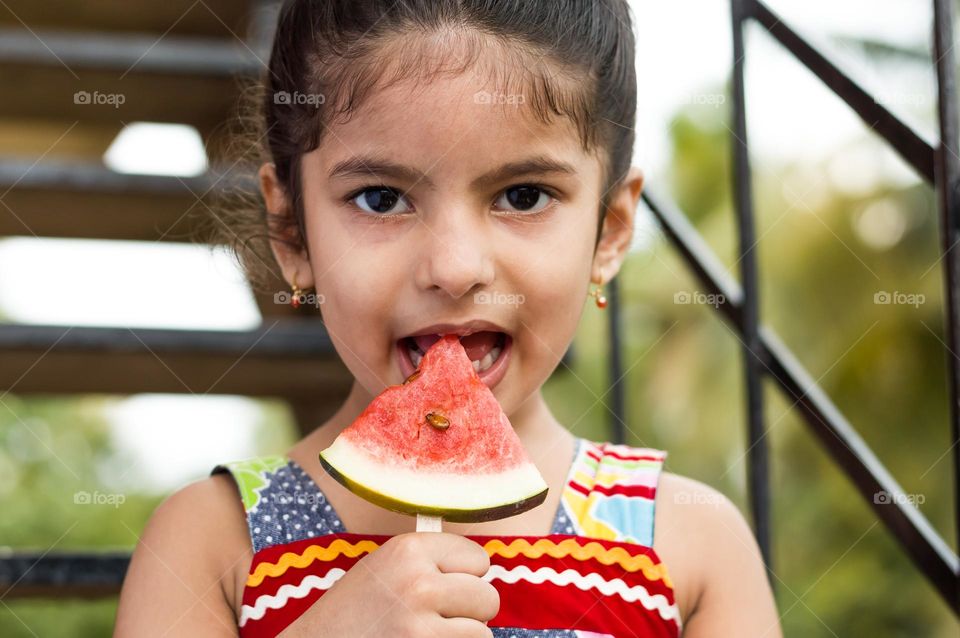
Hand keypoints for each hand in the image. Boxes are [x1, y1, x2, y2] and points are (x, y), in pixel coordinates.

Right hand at [281, 531, 499, 636]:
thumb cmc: (353, 610)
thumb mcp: (385, 567)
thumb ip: (429, 562)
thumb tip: (483, 567)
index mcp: (408, 550)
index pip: (478, 558)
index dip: (463, 576)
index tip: (441, 586)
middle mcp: (418, 583)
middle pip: (487, 597)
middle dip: (468, 612)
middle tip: (435, 616)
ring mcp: (421, 626)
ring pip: (482, 633)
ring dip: (461, 637)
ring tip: (425, 634)